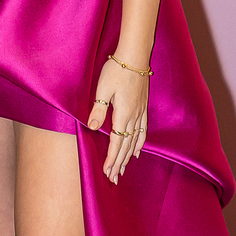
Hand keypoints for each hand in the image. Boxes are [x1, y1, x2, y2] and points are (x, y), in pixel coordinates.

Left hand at [86, 54, 148, 184]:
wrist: (135, 56)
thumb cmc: (116, 70)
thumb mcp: (102, 88)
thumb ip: (98, 109)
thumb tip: (92, 127)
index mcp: (122, 113)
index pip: (116, 141)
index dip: (112, 158)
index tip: (107, 172)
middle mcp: (133, 116)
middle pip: (126, 145)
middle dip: (119, 163)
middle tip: (113, 178)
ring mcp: (140, 112)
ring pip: (134, 140)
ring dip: (128, 156)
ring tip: (123, 169)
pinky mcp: (143, 107)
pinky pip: (143, 130)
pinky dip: (139, 143)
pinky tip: (137, 150)